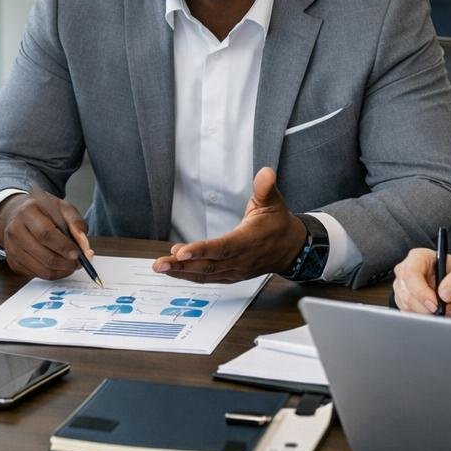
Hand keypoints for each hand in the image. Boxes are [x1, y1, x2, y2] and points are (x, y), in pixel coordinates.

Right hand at [0, 188, 92, 279]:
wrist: (17, 213)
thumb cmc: (43, 211)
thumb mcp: (62, 207)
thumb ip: (76, 223)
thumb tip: (84, 245)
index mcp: (27, 212)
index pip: (45, 234)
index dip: (63, 246)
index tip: (78, 254)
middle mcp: (15, 230)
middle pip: (43, 255)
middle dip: (66, 263)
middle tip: (79, 263)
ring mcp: (11, 248)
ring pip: (41, 269)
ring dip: (61, 271)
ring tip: (72, 264)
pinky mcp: (13, 261)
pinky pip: (36, 275)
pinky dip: (52, 274)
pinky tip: (59, 265)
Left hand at [153, 167, 303, 282]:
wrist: (291, 248)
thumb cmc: (278, 224)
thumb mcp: (274, 202)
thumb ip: (266, 187)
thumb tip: (265, 172)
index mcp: (248, 241)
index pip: (222, 247)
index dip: (201, 250)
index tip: (181, 252)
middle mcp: (240, 260)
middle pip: (208, 265)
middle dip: (181, 266)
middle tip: (159, 264)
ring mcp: (235, 271)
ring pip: (205, 274)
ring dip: (181, 273)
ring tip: (161, 267)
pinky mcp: (231, 276)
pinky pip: (208, 278)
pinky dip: (189, 276)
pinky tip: (174, 272)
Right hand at [393, 247, 450, 313]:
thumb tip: (445, 295)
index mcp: (417, 257)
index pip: (411, 274)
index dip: (421, 292)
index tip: (435, 305)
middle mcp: (404, 270)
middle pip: (406, 293)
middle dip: (425, 307)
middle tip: (443, 311)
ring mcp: (400, 286)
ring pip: (406, 305)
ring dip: (425, 312)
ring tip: (442, 308)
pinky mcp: (401, 300)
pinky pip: (408, 312)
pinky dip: (422, 316)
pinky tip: (434, 311)